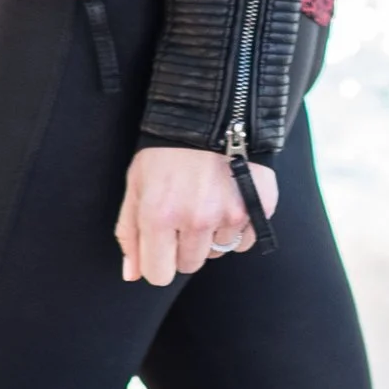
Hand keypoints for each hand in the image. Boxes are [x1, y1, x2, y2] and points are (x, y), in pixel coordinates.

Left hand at [115, 144, 277, 287]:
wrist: (212, 113)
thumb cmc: (167, 152)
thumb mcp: (137, 185)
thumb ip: (130, 233)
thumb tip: (132, 274)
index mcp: (159, 216)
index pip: (159, 275)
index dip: (158, 262)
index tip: (162, 246)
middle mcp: (195, 219)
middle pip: (190, 265)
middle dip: (185, 247)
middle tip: (186, 213)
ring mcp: (230, 215)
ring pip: (218, 251)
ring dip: (212, 235)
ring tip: (208, 200)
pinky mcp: (258, 208)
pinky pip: (246, 241)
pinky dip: (238, 228)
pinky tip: (229, 201)